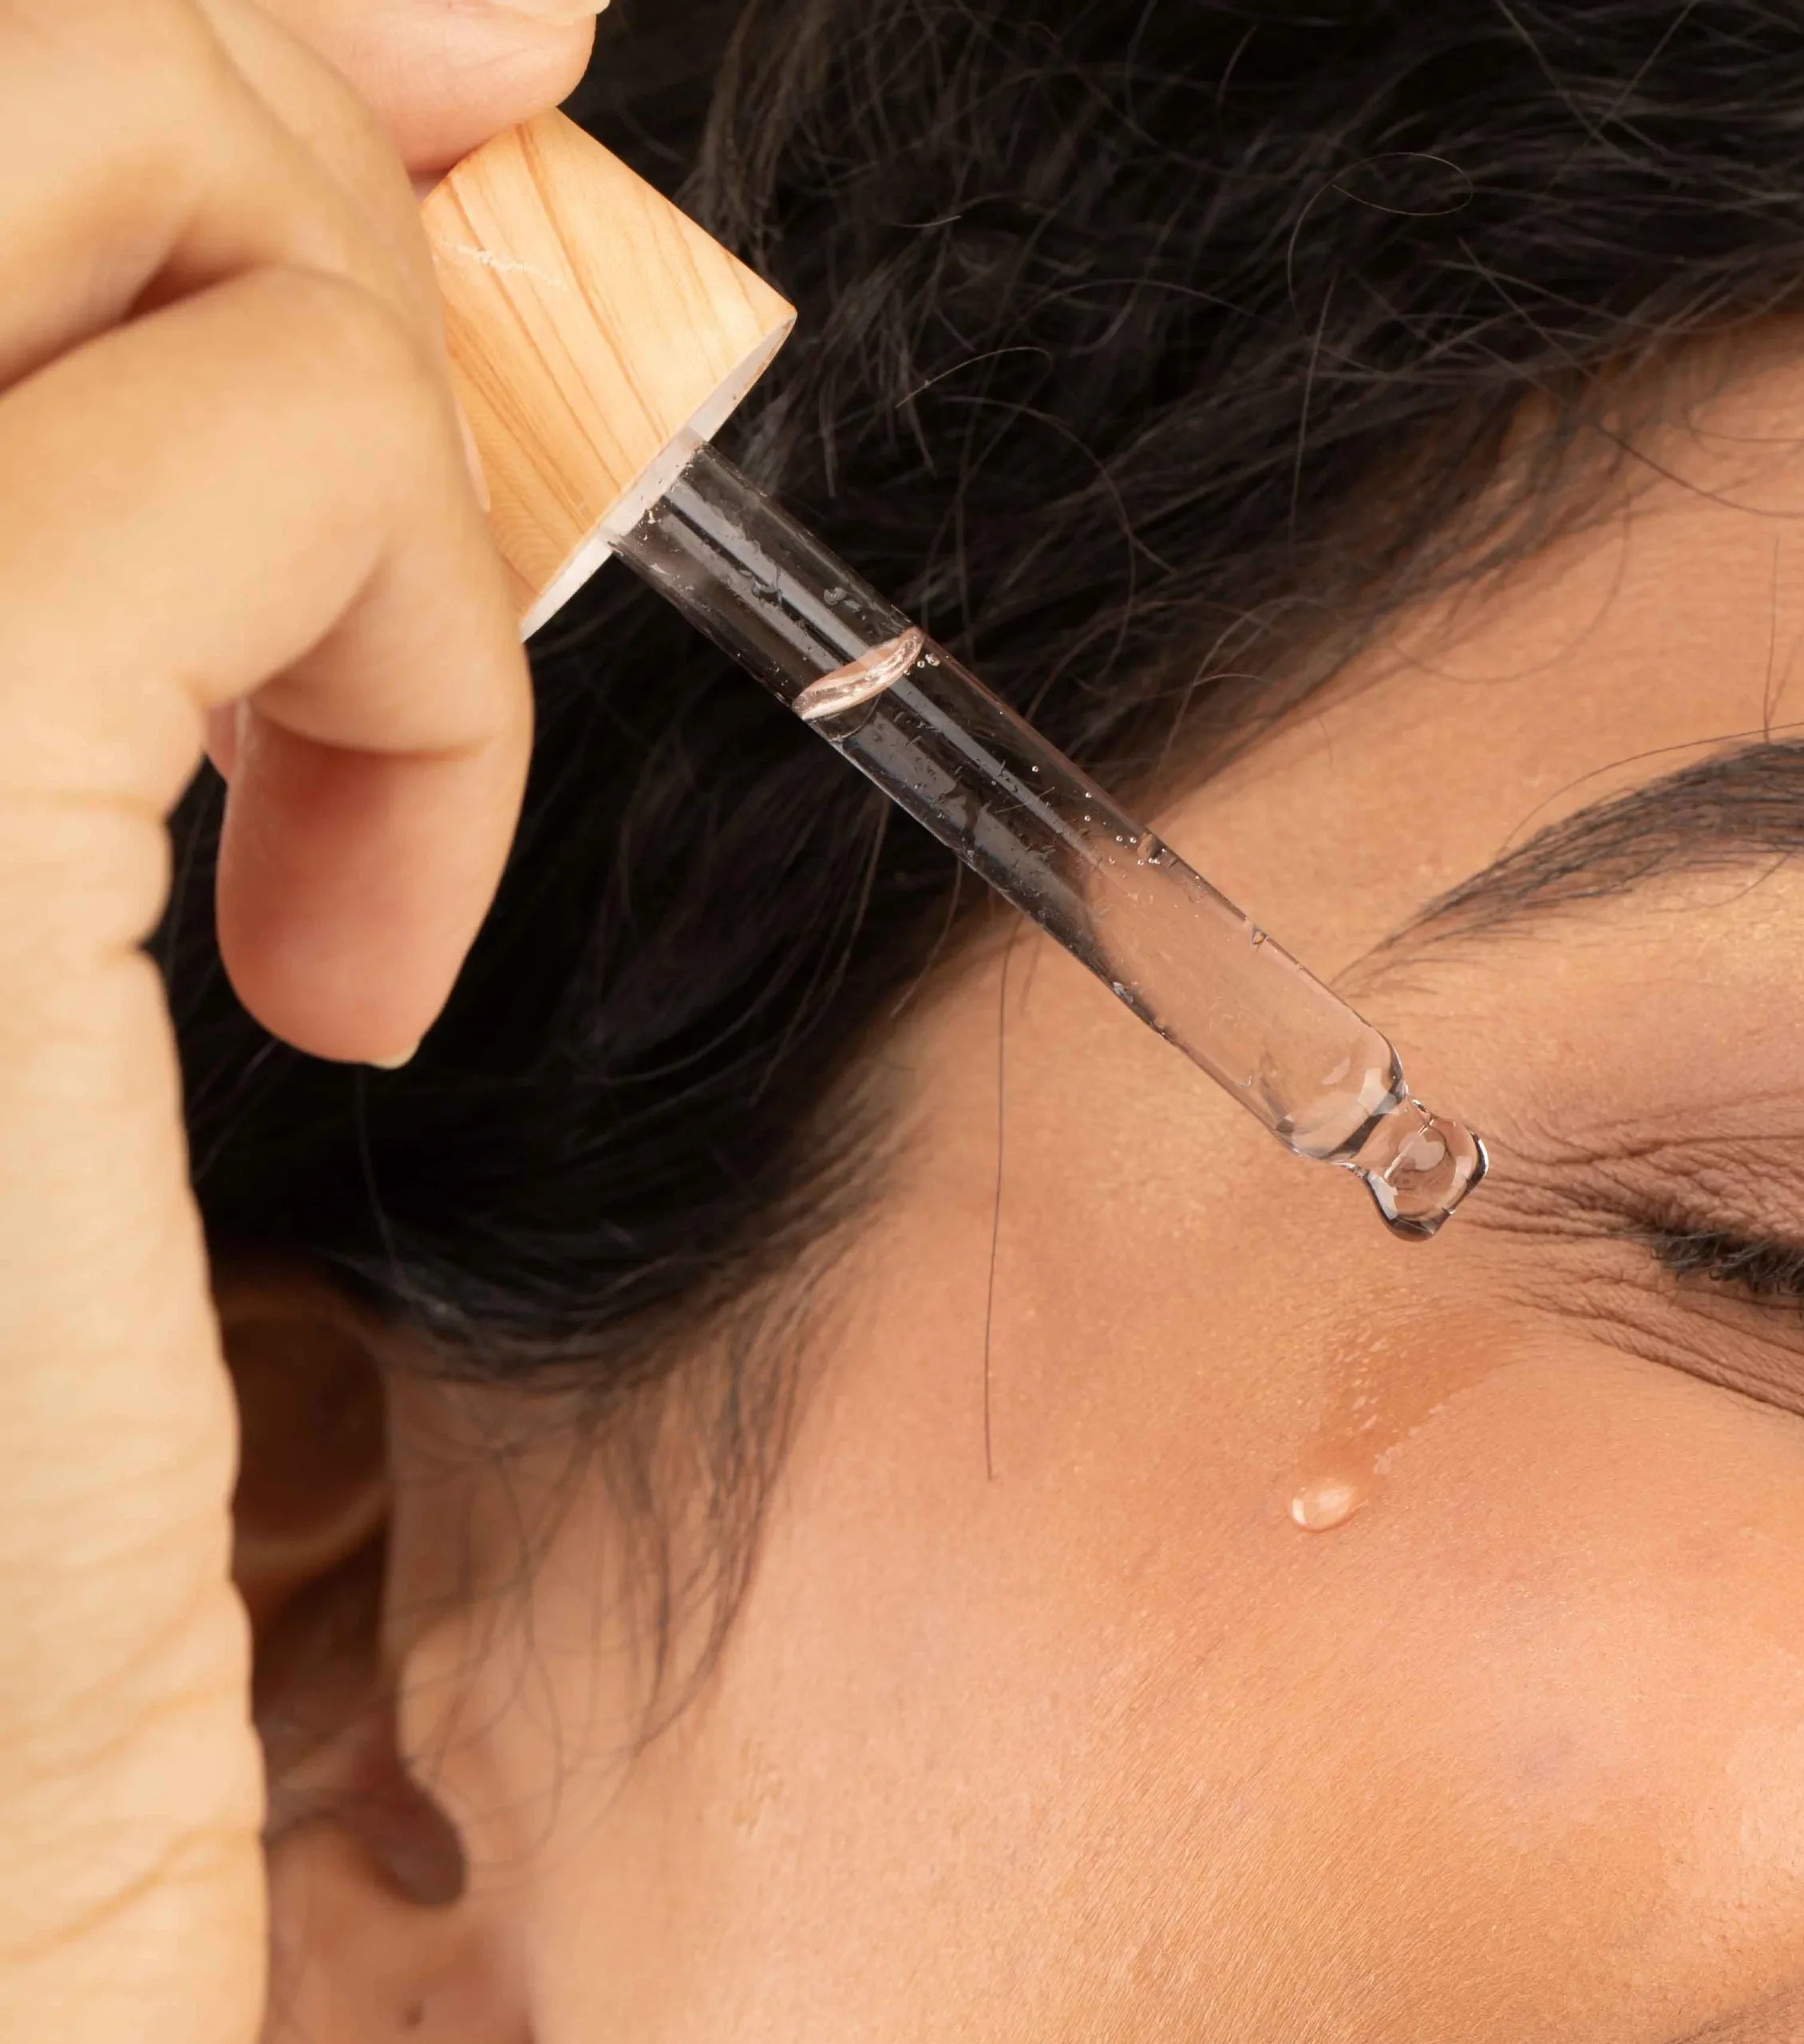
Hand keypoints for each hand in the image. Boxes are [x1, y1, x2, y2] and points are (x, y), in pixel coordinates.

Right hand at [0, 0, 580, 2043]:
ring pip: (90, 123)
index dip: (193, 51)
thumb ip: (89, 667)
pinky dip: (415, 647)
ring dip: (349, 355)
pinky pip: (261, 450)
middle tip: (493, 223)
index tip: (451, 83)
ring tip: (374, 772)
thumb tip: (357, 295)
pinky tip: (372, 971)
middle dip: (281, 84)